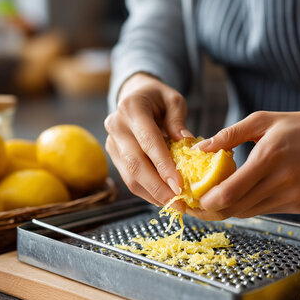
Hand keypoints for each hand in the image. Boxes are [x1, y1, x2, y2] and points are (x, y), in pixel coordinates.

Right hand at [105, 73, 192, 205]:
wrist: (134, 95)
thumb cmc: (157, 98)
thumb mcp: (174, 100)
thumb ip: (179, 121)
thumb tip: (187, 146)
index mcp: (131, 108)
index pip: (148, 141)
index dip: (163, 165)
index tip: (179, 185)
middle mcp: (116, 125)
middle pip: (135, 163)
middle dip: (157, 187)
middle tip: (178, 203)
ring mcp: (112, 142)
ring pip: (130, 176)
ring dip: (152, 194)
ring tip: (174, 204)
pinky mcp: (113, 155)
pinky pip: (129, 179)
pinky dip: (147, 191)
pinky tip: (164, 198)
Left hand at [190, 109, 299, 219]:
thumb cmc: (299, 126)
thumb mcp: (262, 120)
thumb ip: (228, 135)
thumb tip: (199, 149)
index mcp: (269, 157)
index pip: (230, 192)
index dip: (207, 202)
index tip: (193, 198)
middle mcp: (282, 181)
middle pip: (236, 208)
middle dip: (212, 210)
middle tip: (195, 205)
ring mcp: (294, 196)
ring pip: (250, 212)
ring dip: (230, 208)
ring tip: (215, 199)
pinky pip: (267, 210)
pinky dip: (252, 204)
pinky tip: (247, 193)